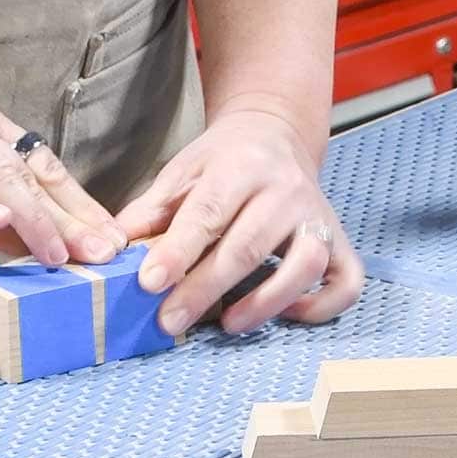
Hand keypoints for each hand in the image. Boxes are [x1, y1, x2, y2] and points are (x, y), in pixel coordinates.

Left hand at [116, 109, 363, 334]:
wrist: (276, 133)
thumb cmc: (223, 160)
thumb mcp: (181, 172)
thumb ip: (149, 212)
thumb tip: (110, 251)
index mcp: (240, 167)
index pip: (208, 213)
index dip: (178, 251)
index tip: (148, 283)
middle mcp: (285, 190)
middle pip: (248, 246)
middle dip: (205, 289)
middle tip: (170, 321)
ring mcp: (318, 216)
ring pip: (305, 265)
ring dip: (266, 301)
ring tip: (228, 324)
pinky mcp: (341, 240)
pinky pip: (346, 281)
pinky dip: (321, 306)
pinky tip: (287, 314)